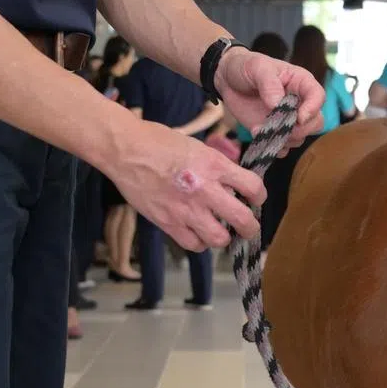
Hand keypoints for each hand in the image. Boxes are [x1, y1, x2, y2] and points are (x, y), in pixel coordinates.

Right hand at [109, 119, 267, 250]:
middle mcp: (204, 190)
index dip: (260, 196)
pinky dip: (199, 242)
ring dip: (223, 237)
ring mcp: (186, 209)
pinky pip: (193, 244)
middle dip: (251, 227)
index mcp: (215, 166)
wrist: (126, 149)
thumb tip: (234, 186)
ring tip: (220, 231)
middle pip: (243, 220)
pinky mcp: (167, 222)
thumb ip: (218, 168)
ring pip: (218, 239)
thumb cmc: (161, 143)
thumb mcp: (199, 148)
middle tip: (249, 228)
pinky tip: (197, 233)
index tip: (256, 199)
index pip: (253, 187)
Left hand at [215, 47, 324, 146]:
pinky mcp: (274, 131)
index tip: (299, 117)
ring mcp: (287, 119)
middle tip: (281, 127)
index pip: (318, 96)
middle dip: (301, 129)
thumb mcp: (257, 67)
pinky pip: (283, 147)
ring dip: (283, 138)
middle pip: (315, 122)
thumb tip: (277, 104)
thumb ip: (269, 84)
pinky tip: (257, 134)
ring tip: (260, 129)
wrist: (227, 79)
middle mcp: (299, 103)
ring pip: (300, 137)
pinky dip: (272, 146)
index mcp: (300, 83)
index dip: (312, 109)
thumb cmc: (246, 66)